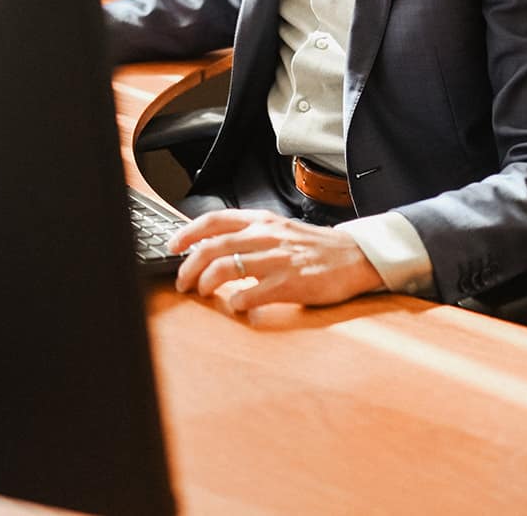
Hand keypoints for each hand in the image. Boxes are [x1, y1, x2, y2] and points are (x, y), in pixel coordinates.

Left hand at [168, 209, 383, 310]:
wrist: (354, 256)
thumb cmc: (314, 247)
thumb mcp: (279, 230)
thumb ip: (250, 235)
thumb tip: (214, 247)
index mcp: (262, 221)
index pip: (215, 220)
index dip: (187, 232)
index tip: (172, 246)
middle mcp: (266, 236)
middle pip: (213, 247)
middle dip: (189, 266)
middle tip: (182, 281)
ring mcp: (278, 259)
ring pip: (226, 268)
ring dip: (206, 283)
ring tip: (204, 293)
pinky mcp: (290, 283)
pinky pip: (251, 295)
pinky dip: (237, 303)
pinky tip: (237, 306)